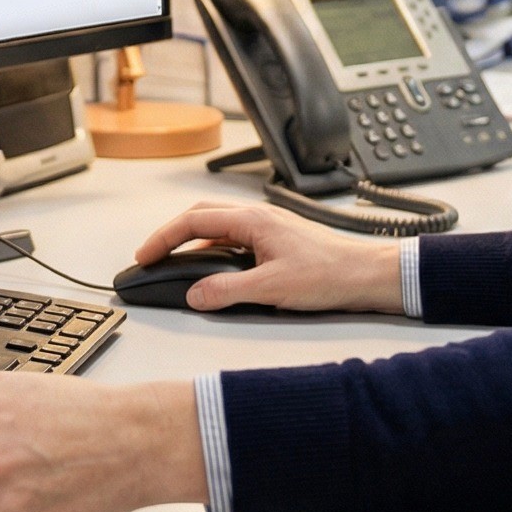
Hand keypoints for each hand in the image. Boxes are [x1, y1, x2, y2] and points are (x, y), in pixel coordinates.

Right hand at [133, 204, 403, 313]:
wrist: (367, 274)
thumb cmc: (330, 273)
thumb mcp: (272, 288)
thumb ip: (228, 291)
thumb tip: (194, 295)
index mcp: (252, 220)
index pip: (193, 221)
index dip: (163, 238)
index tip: (144, 255)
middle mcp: (257, 217)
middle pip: (201, 216)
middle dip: (171, 234)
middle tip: (151, 256)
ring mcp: (267, 227)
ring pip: (217, 226)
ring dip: (192, 241)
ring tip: (173, 263)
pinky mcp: (276, 240)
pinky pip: (233, 238)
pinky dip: (213, 251)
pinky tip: (212, 270)